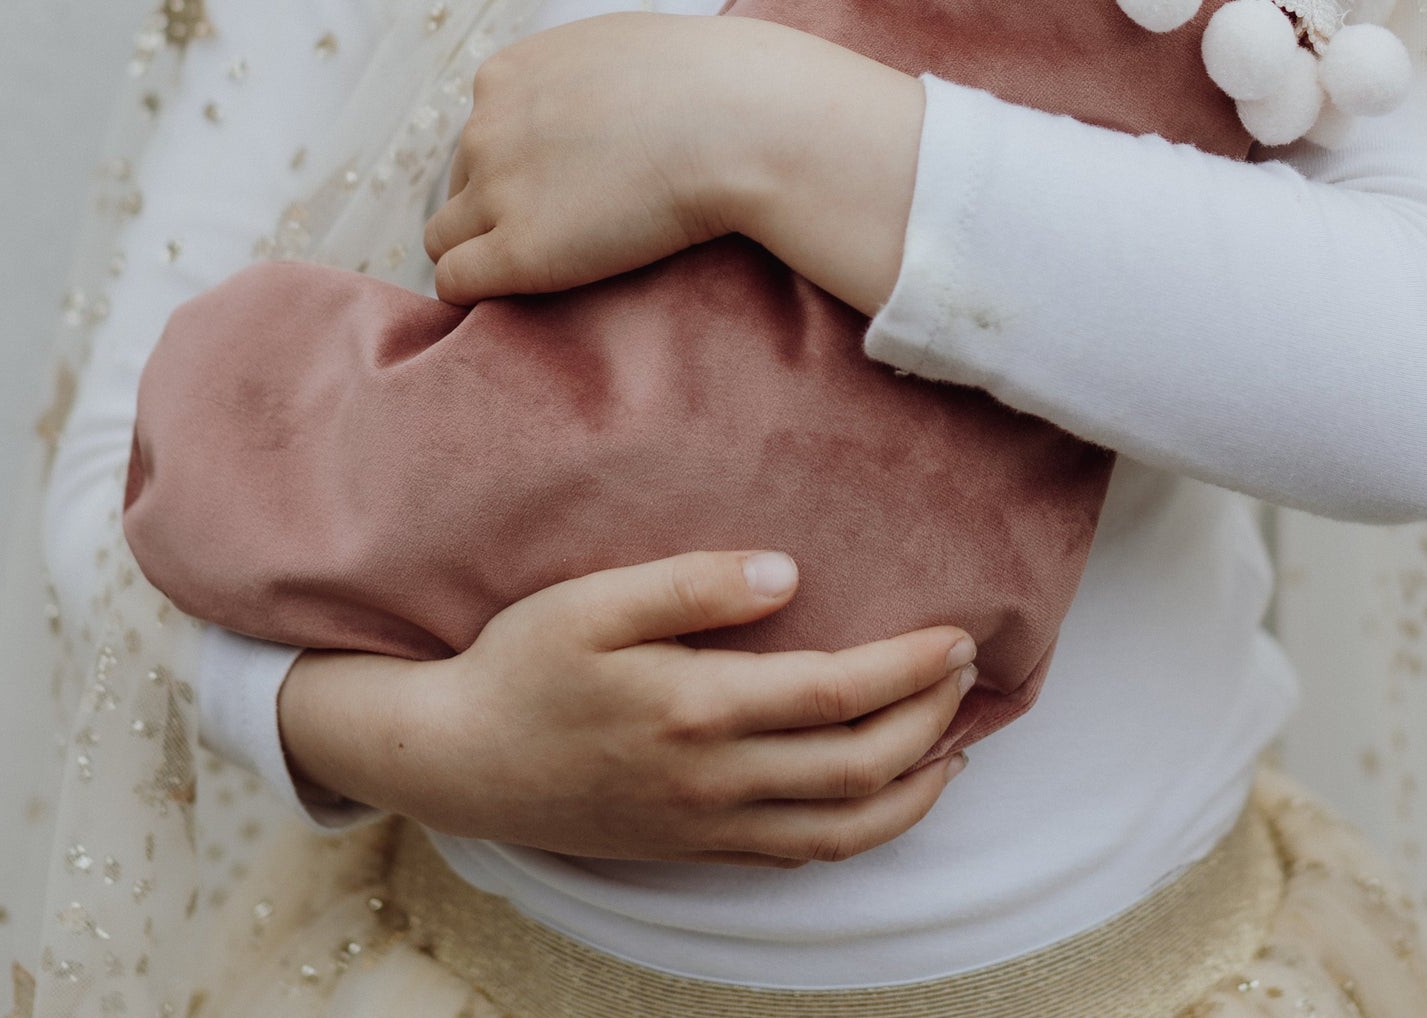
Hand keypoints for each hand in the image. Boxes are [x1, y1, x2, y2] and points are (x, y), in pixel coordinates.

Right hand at [278, 550, 974, 863]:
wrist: (459, 760)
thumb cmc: (523, 665)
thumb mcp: (593, 600)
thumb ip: (691, 582)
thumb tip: (786, 573)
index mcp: (696, 707)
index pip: (837, 693)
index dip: (909, 668)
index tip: (956, 635)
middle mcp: (714, 778)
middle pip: (858, 765)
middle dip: (930, 719)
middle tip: (967, 670)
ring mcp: (706, 824)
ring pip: (842, 828)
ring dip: (913, 787)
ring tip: (954, 741)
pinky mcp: (695, 848)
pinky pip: (801, 854)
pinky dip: (862, 831)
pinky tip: (882, 796)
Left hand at [423, 13, 923, 314]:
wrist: (742, 122)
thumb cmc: (709, 83)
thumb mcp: (621, 49)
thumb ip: (577, 78)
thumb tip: (579, 110)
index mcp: (508, 74)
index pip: (480, 133)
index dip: (515, 167)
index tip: (559, 188)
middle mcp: (487, 127)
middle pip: (462, 184)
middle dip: (498, 208)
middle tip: (562, 230)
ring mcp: (498, 190)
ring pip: (445, 236)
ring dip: (481, 252)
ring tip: (540, 269)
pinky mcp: (519, 252)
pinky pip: (455, 282)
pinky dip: (478, 293)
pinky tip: (516, 298)